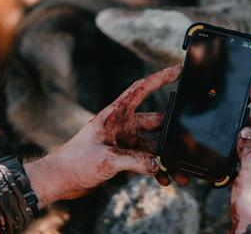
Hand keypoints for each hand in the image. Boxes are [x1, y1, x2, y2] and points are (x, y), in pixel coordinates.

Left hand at [25, 66, 180, 206]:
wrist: (60, 178)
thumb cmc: (75, 161)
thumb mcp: (107, 159)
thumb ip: (135, 161)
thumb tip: (159, 164)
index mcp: (115, 114)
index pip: (141, 89)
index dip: (160, 78)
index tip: (178, 70)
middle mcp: (122, 125)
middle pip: (155, 121)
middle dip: (173, 131)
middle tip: (190, 139)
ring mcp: (123, 141)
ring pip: (153, 145)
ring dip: (167, 157)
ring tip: (182, 171)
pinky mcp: (122, 157)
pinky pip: (146, 161)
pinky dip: (157, 169)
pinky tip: (165, 180)